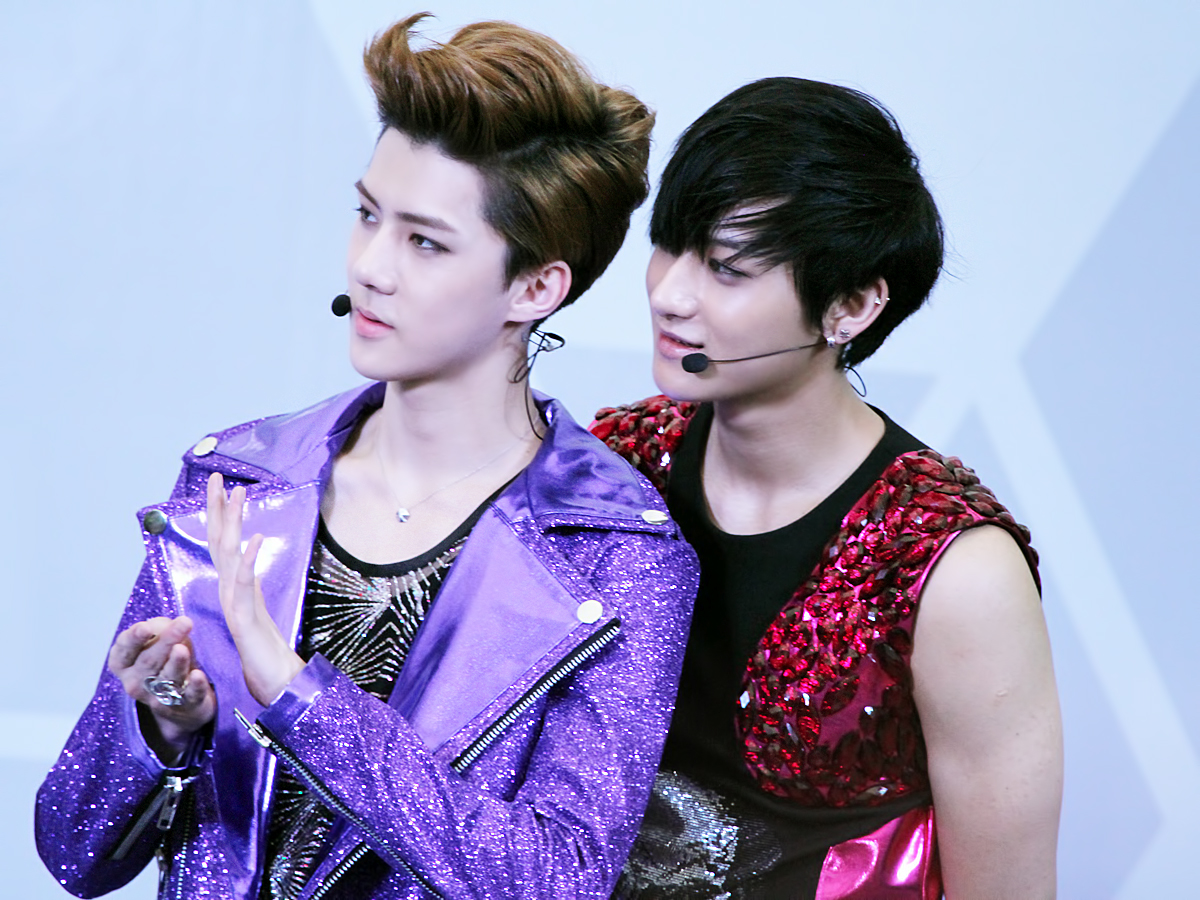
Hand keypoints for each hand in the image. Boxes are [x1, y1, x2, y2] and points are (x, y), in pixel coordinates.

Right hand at [108, 615, 215, 763]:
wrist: (181, 703)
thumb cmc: (165, 662)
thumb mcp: (157, 643)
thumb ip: (159, 630)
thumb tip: (166, 624)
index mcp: (124, 665)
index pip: (123, 652)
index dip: (134, 639)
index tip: (144, 627)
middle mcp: (136, 684)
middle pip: (149, 661)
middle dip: (166, 640)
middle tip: (184, 622)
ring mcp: (158, 697)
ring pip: (168, 678)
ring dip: (176, 662)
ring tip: (182, 649)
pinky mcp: (184, 705)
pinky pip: (190, 695)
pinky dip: (195, 685)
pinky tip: (198, 675)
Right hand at [207, 472, 304, 706]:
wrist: (273, 684)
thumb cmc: (266, 652)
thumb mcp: (258, 612)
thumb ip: (250, 591)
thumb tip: (249, 569)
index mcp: (235, 586)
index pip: (224, 543)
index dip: (222, 515)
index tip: (224, 487)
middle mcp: (231, 590)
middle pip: (220, 541)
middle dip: (219, 508)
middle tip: (218, 478)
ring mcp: (236, 603)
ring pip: (229, 555)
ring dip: (232, 523)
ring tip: (237, 494)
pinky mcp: (244, 617)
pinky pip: (245, 584)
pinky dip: (249, 560)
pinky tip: (255, 539)